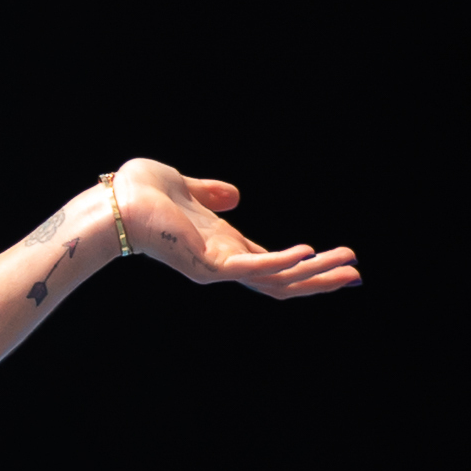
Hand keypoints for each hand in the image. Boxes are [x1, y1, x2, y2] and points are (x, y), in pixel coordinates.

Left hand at [110, 158, 360, 297]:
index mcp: (222, 248)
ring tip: (349, 265)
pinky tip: (308, 252)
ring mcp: (217, 267)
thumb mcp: (187, 189)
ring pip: (276, 280)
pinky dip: (282, 262)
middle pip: (282, 281)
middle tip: (356, 274)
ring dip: (314, 274)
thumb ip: (212, 194)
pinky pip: (254, 268)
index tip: (341, 261)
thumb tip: (235, 196)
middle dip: (320, 279)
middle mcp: (223, 263)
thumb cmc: (140, 194)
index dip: (307, 265)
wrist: (113, 202)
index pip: (273, 264)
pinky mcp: (208, 264)